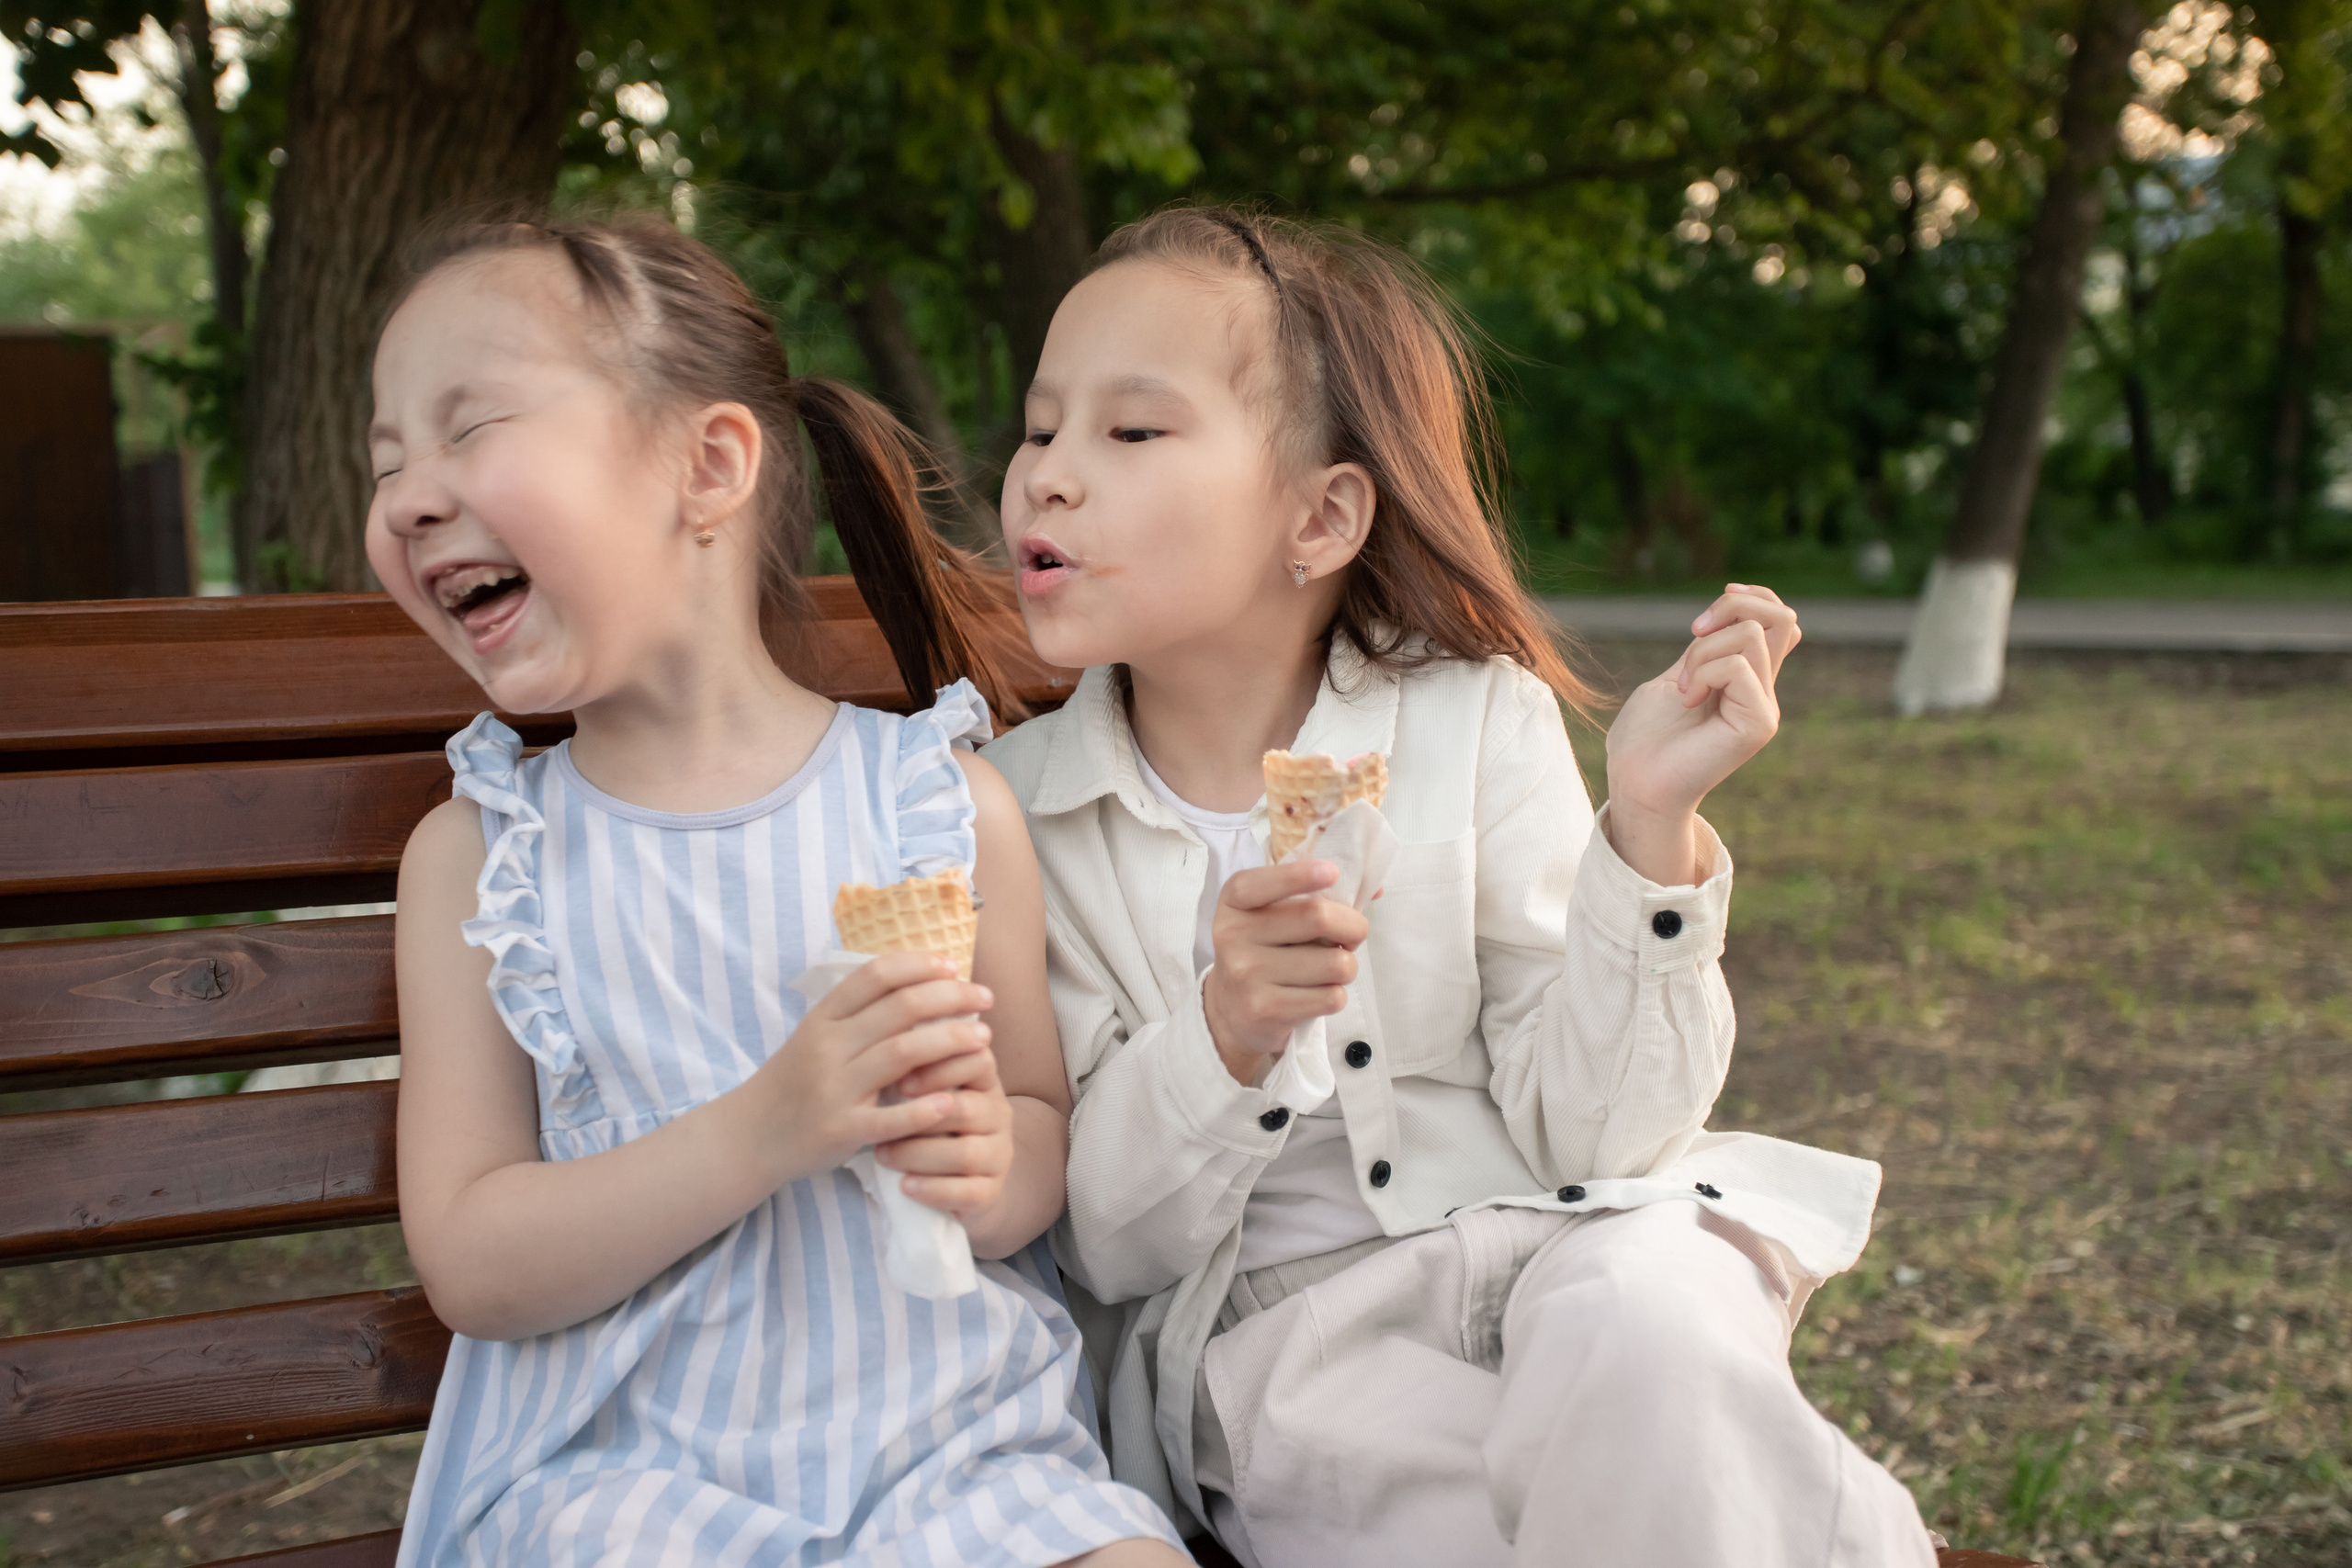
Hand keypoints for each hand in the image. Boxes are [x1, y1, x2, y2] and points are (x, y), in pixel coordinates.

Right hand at [752, 952, 993, 1189]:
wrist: (749, 1136)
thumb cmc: (794, 1082)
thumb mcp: (816, 1036)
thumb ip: (858, 1014)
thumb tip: (919, 982)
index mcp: (822, 1018)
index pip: (875, 975)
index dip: (920, 965)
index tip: (953, 966)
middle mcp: (827, 1047)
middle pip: (900, 1009)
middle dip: (952, 998)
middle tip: (985, 998)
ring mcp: (833, 1089)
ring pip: (902, 1054)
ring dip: (950, 1041)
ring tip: (983, 1038)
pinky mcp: (841, 1131)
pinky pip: (889, 1118)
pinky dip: (924, 1109)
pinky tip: (952, 1101)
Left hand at [873, 1044, 1013, 1223]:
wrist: (960, 1183)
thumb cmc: (932, 1127)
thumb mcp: (929, 1093)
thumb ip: (918, 1066)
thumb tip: (883, 1033)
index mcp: (985, 1083)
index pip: (978, 1061)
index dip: (941, 1069)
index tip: (901, 1082)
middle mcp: (999, 1115)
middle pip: (967, 1109)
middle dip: (920, 1117)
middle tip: (880, 1122)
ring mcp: (999, 1156)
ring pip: (966, 1154)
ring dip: (918, 1154)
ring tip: (882, 1155)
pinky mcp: (991, 1193)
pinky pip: (969, 1192)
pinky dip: (933, 1189)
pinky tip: (905, 1185)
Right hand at [1202, 859, 1367, 1085]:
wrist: (1230, 1012)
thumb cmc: (1265, 953)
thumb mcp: (1270, 916)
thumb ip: (1312, 895)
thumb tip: (1375, 889)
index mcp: (1234, 903)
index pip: (1261, 883)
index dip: (1298, 875)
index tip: (1332, 872)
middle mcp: (1233, 936)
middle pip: (1318, 916)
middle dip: (1354, 926)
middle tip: (1352, 936)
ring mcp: (1246, 975)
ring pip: (1335, 963)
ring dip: (1347, 967)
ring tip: (1330, 970)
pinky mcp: (1265, 1010)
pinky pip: (1331, 997)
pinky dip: (1336, 995)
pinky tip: (1317, 994)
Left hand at [1602, 584, 1798, 882]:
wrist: (1634, 781)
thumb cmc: (1645, 737)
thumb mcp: (1678, 674)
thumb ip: (1708, 648)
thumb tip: (1733, 608)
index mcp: (1746, 679)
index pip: (1782, 621)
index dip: (1753, 598)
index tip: (1703, 616)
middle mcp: (1763, 692)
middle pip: (1783, 618)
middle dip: (1731, 607)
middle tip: (1692, 633)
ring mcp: (1764, 709)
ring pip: (1753, 635)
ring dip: (1703, 650)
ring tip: (1683, 685)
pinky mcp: (1759, 724)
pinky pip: (1739, 667)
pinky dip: (1703, 672)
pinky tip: (1687, 700)